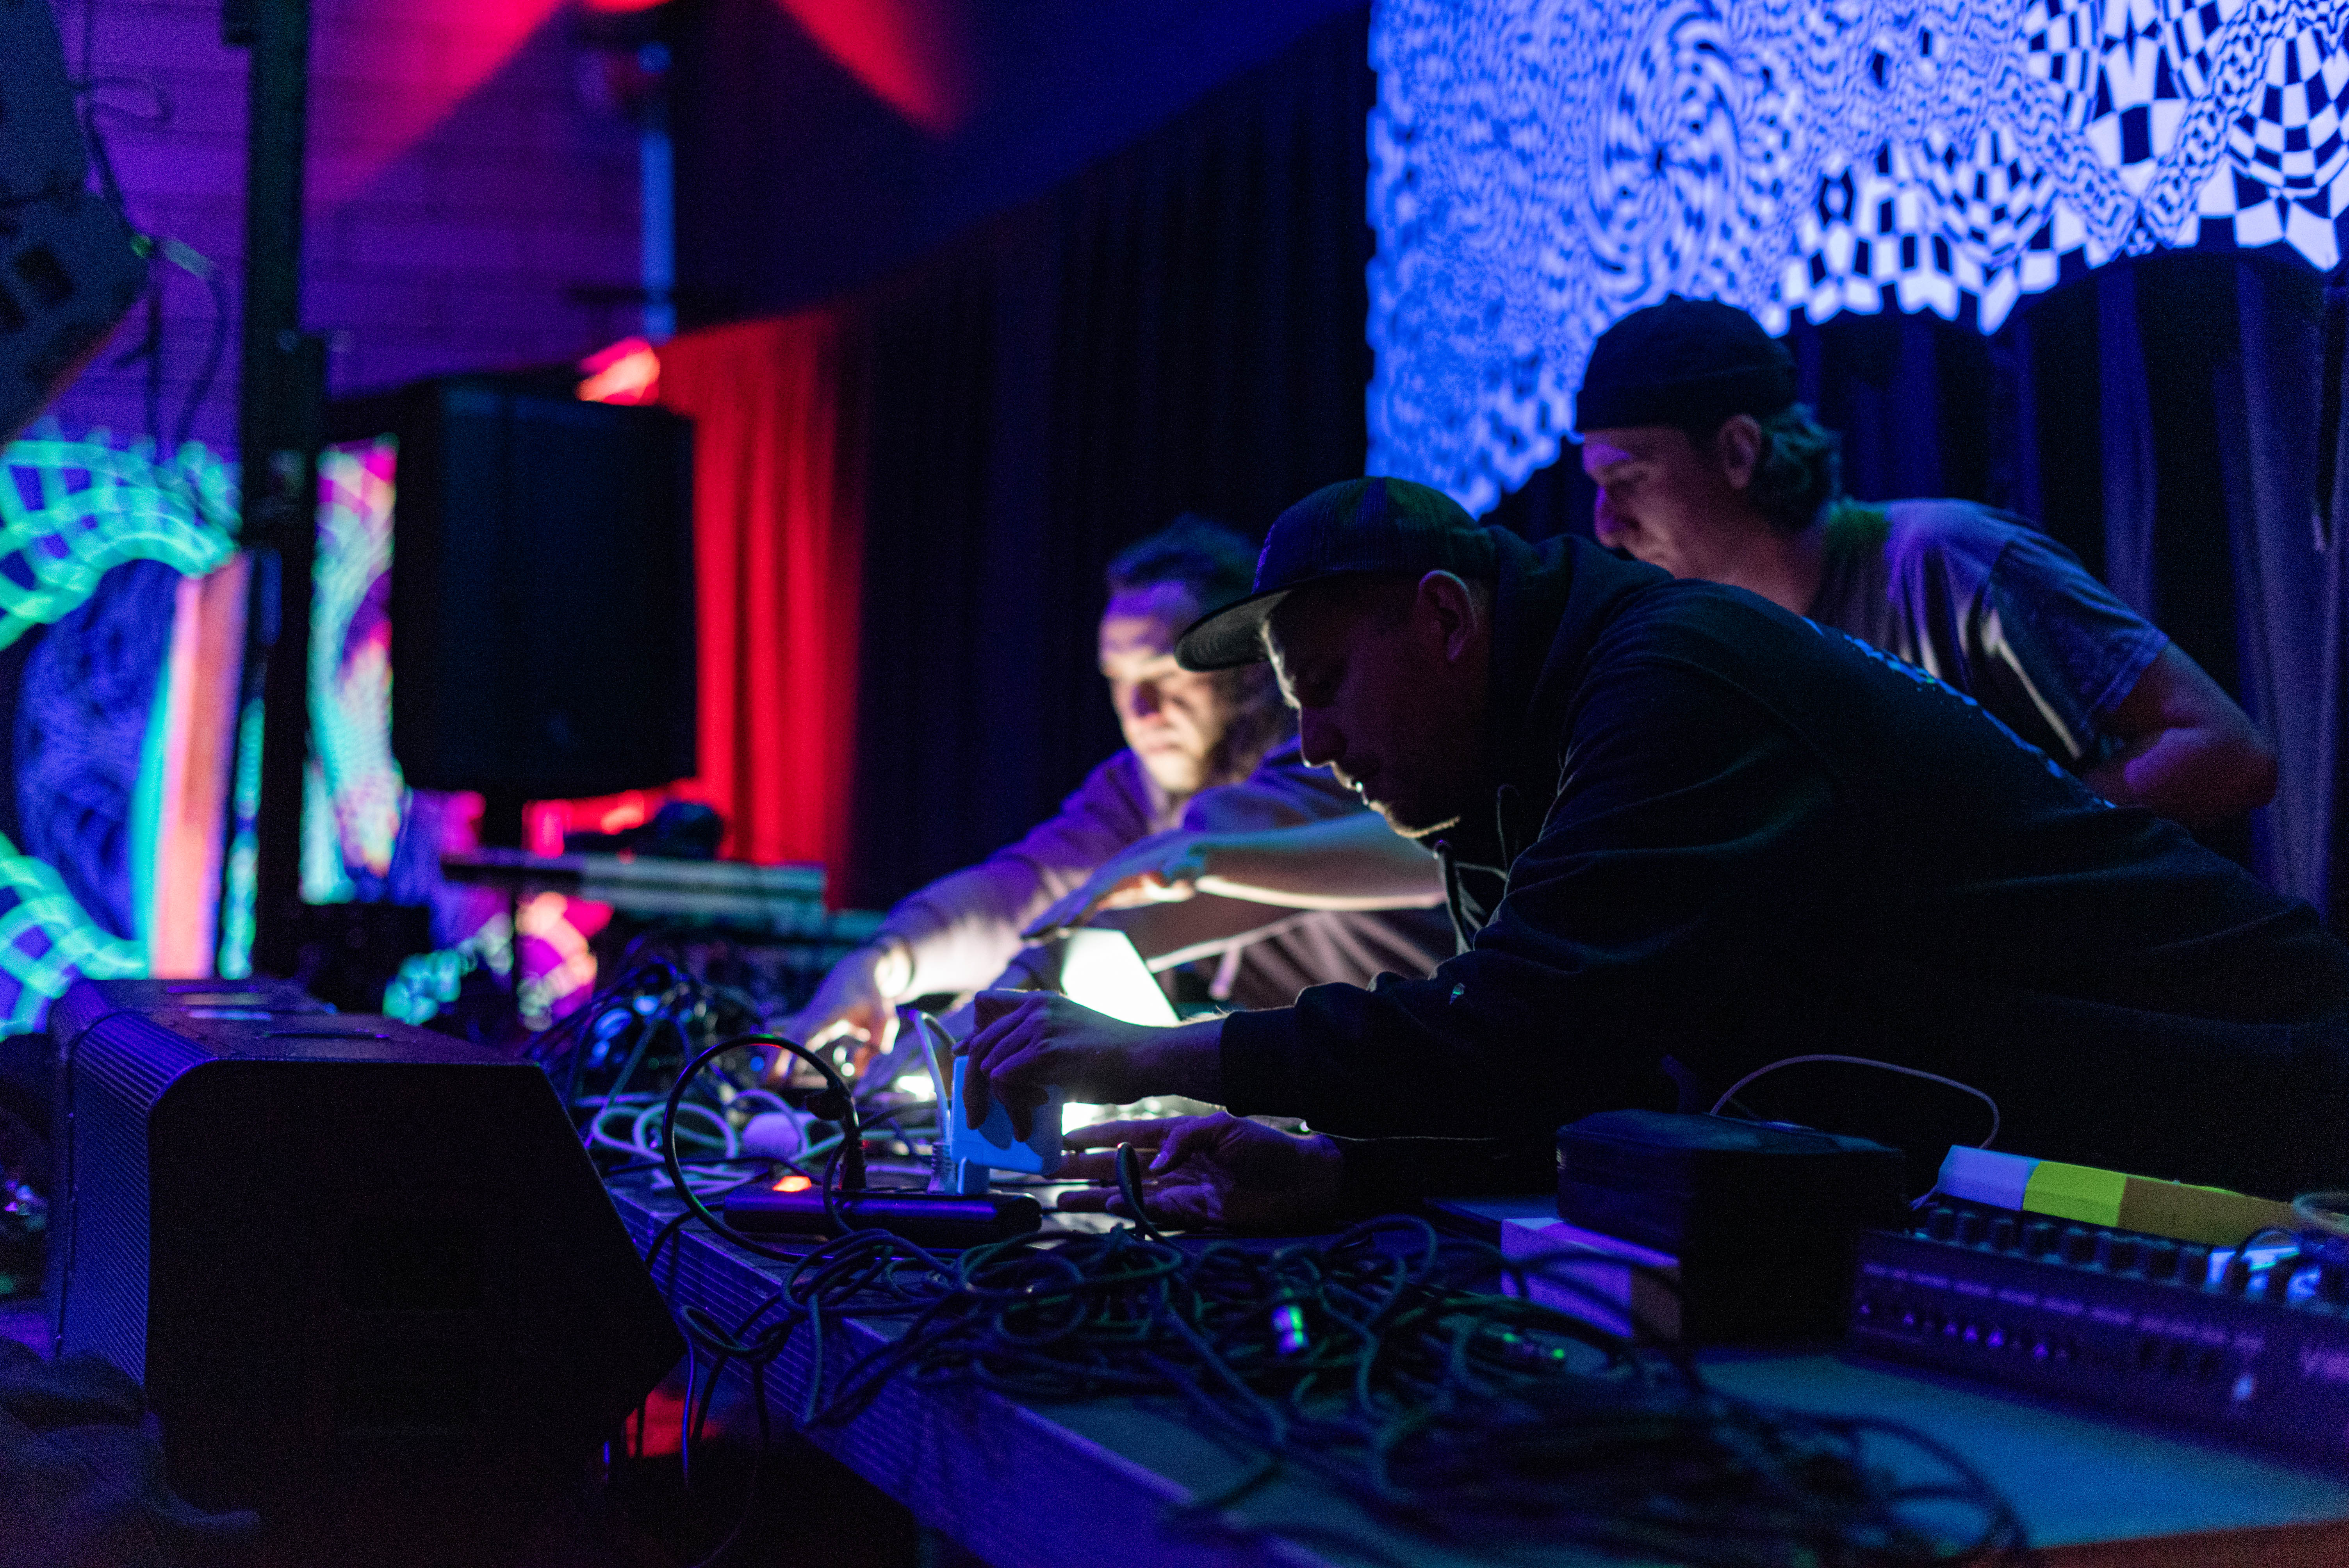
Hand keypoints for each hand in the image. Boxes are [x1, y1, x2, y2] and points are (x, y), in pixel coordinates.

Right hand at [768, 939, 909, 1081]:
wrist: (855, 973)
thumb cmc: (870, 995)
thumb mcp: (884, 1016)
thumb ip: (879, 1042)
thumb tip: (860, 1070)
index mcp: (826, 1014)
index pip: (804, 1035)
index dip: (793, 1054)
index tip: (785, 1073)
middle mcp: (811, 1018)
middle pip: (787, 1039)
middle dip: (775, 1059)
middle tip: (766, 1084)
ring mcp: (806, 1021)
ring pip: (785, 1040)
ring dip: (775, 1060)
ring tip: (768, 1084)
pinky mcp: (807, 1027)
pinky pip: (791, 1043)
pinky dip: (783, 1056)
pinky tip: (779, 1075)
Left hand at [958, 990, 1222, 1141]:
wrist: (1150, 1058)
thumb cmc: (1118, 1060)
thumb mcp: (1071, 1041)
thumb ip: (1038, 1049)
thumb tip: (1006, 1078)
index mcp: (1041, 1002)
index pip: (986, 1007)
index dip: (970, 1037)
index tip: (964, 1063)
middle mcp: (1036, 1008)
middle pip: (979, 1043)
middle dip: (970, 1085)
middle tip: (974, 1116)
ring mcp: (1039, 1026)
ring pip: (987, 1065)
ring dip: (998, 1102)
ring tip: (1022, 1122)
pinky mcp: (1044, 1050)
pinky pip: (1002, 1079)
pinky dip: (1011, 1105)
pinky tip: (1033, 1115)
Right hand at [1021, 834, 1212, 940]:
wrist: (1189, 848)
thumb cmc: (1193, 861)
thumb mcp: (1190, 868)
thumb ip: (1175, 875)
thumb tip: (1155, 877)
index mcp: (1124, 872)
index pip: (1098, 893)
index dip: (1081, 910)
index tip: (1065, 928)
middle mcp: (1109, 876)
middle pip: (1075, 897)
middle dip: (1051, 917)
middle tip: (1027, 938)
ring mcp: (1106, 884)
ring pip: (1072, 902)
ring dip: (1049, 919)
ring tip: (1026, 939)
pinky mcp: (1108, 892)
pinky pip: (1080, 907)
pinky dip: (1062, 918)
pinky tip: (1049, 934)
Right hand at [1056, 1114, 1344, 1231]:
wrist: (1303, 1182)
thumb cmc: (1269, 1147)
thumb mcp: (1226, 1129)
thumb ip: (1184, 1140)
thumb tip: (1152, 1162)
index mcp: (1179, 1137)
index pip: (1129, 1134)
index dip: (1097, 1136)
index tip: (1066, 1137)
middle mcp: (1173, 1164)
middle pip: (1118, 1166)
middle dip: (1084, 1167)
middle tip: (1049, 1170)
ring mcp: (1179, 1190)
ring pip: (1126, 1192)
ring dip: (1093, 1195)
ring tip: (1060, 1196)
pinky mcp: (1190, 1215)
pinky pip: (1150, 1214)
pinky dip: (1126, 1212)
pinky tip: (1104, 1208)